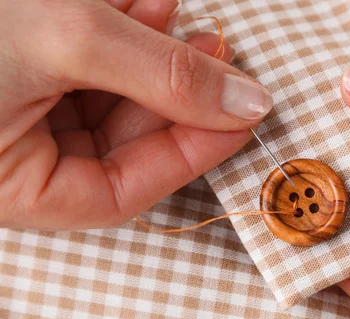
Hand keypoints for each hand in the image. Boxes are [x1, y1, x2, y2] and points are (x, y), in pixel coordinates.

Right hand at [0, 0, 271, 229]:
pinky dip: (120, 34)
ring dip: (152, 56)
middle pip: (123, 142)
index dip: (191, 154)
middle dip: (178, 95)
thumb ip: (163, 75)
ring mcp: (14, 113)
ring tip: (183, 16)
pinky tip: (147, 2)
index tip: (242, 118)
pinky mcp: (18, 70)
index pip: (122, 191)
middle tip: (221, 55)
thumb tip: (248, 104)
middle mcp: (12, 157)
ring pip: (107, 99)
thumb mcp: (64, 39)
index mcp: (10, 185)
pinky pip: (84, 65)